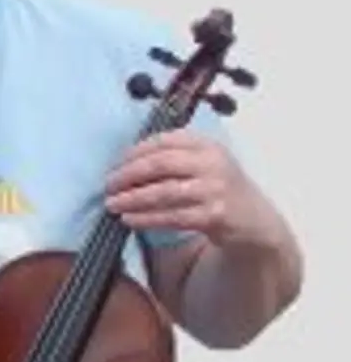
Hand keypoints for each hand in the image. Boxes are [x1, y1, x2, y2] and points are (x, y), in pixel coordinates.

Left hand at [105, 132, 274, 249]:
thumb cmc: (216, 187)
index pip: (164, 141)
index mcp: (207, 144)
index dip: (134, 152)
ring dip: (132, 199)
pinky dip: (146, 218)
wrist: (253, 219)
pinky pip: (172, 216)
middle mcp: (213, 163)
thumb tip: (122, 163)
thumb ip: (172, 156)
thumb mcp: (202, 163)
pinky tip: (129, 219)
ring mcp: (215, 189)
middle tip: (108, 185)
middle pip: (160, 164)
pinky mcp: (214, 215)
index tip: (114, 164)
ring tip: (111, 204)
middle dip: (128, 175)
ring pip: (164, 192)